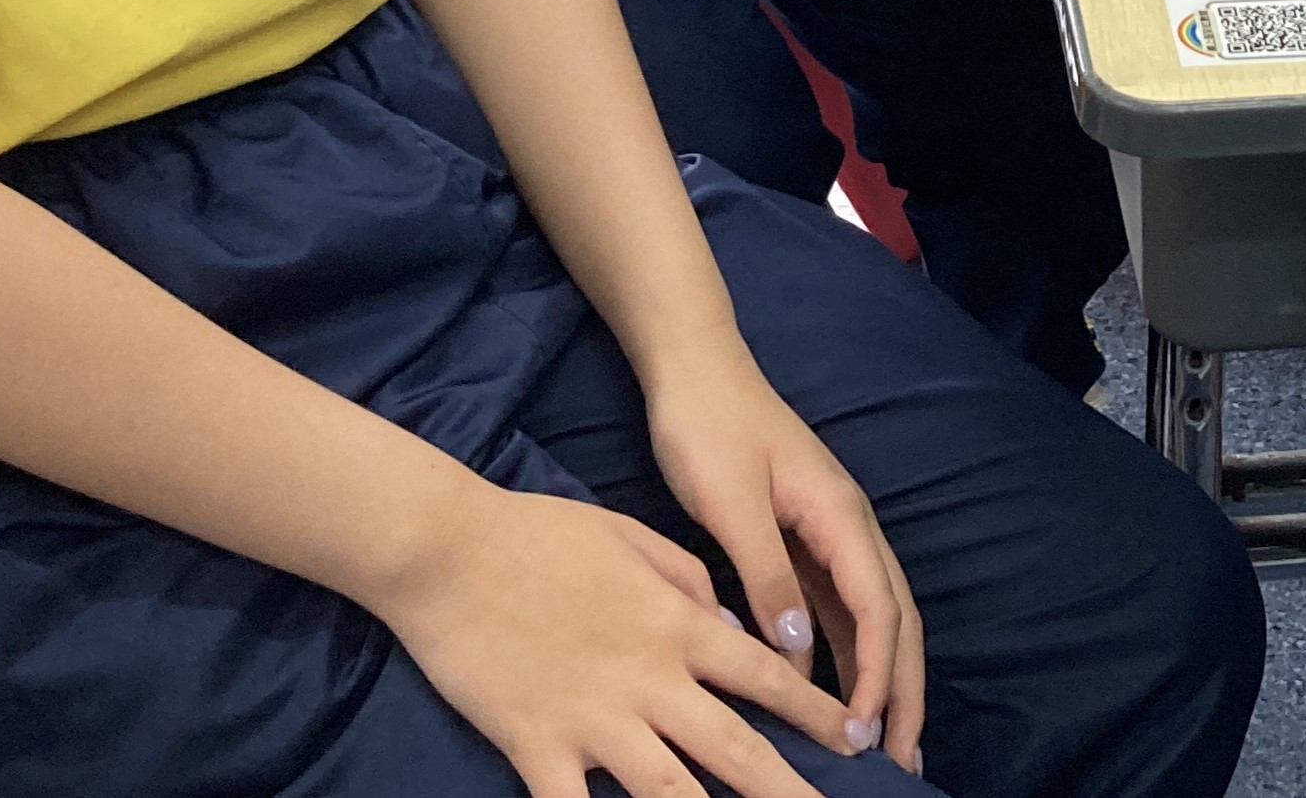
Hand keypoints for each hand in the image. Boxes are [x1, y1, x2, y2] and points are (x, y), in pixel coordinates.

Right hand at [372, 477, 863, 797]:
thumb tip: (731, 625)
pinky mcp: (537, 748)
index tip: (858, 740)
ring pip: (674, 794)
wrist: (447, 548)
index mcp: (677, 623)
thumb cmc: (538, 534)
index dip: (818, 714)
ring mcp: (595, 719)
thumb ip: (690, 583)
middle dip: (793, 791)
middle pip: (738, 750)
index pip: (767, 676)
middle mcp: (650, 679)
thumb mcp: (633, 538)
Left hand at [644, 345, 925, 773]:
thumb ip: (766, 575)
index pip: (878, 610)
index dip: (877, 676)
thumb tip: (798, 651)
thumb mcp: (731, 503)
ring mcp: (828, 534)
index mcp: (839, 516)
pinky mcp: (803, 540)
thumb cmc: (709, 429)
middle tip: (902, 763)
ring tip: (879, 745)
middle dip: (902, 691)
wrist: (693, 370)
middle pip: (895, 620)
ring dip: (880, 679)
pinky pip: (837, 608)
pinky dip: (846, 654)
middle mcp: (847, 528)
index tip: (863, 737)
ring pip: (871, 618)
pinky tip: (834, 695)